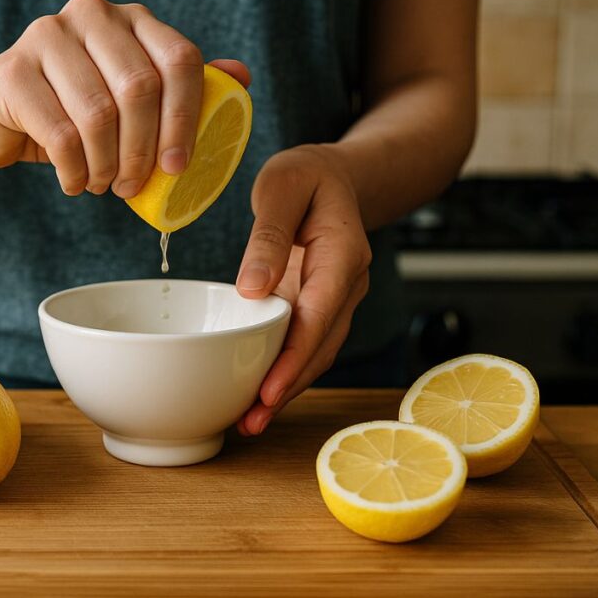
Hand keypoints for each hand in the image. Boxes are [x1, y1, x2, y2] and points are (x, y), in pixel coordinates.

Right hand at [0, 0, 249, 197]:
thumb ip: (180, 86)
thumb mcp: (127, 100)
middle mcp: (91, 15)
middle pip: (141, 87)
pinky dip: (75, 171)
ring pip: (100, 114)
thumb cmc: (68, 111)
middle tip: (135, 186)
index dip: (186, 118)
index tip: (179, 168)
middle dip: (144, 150)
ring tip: (104, 185)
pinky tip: (76, 183)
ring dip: (107, 165)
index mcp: (129, 18)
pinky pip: (61, 133)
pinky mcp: (14, 70)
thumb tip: (242, 78)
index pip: (179, 60)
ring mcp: (48, 36)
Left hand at [234, 144, 371, 435]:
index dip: (296, 357)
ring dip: (287, 387)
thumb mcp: (282, 187)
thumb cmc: (306, 176)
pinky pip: (306, 343)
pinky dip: (285, 370)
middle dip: (289, 386)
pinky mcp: (321, 306)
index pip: (320, 314)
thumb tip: (251, 289)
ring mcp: (338, 299)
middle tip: (251, 420)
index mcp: (343, 253)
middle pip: (322, 345)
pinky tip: (259, 394)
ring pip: (317, 352)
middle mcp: (347, 284)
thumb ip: (268, 235)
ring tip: (250, 421)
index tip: (269, 389)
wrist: (334, 176)